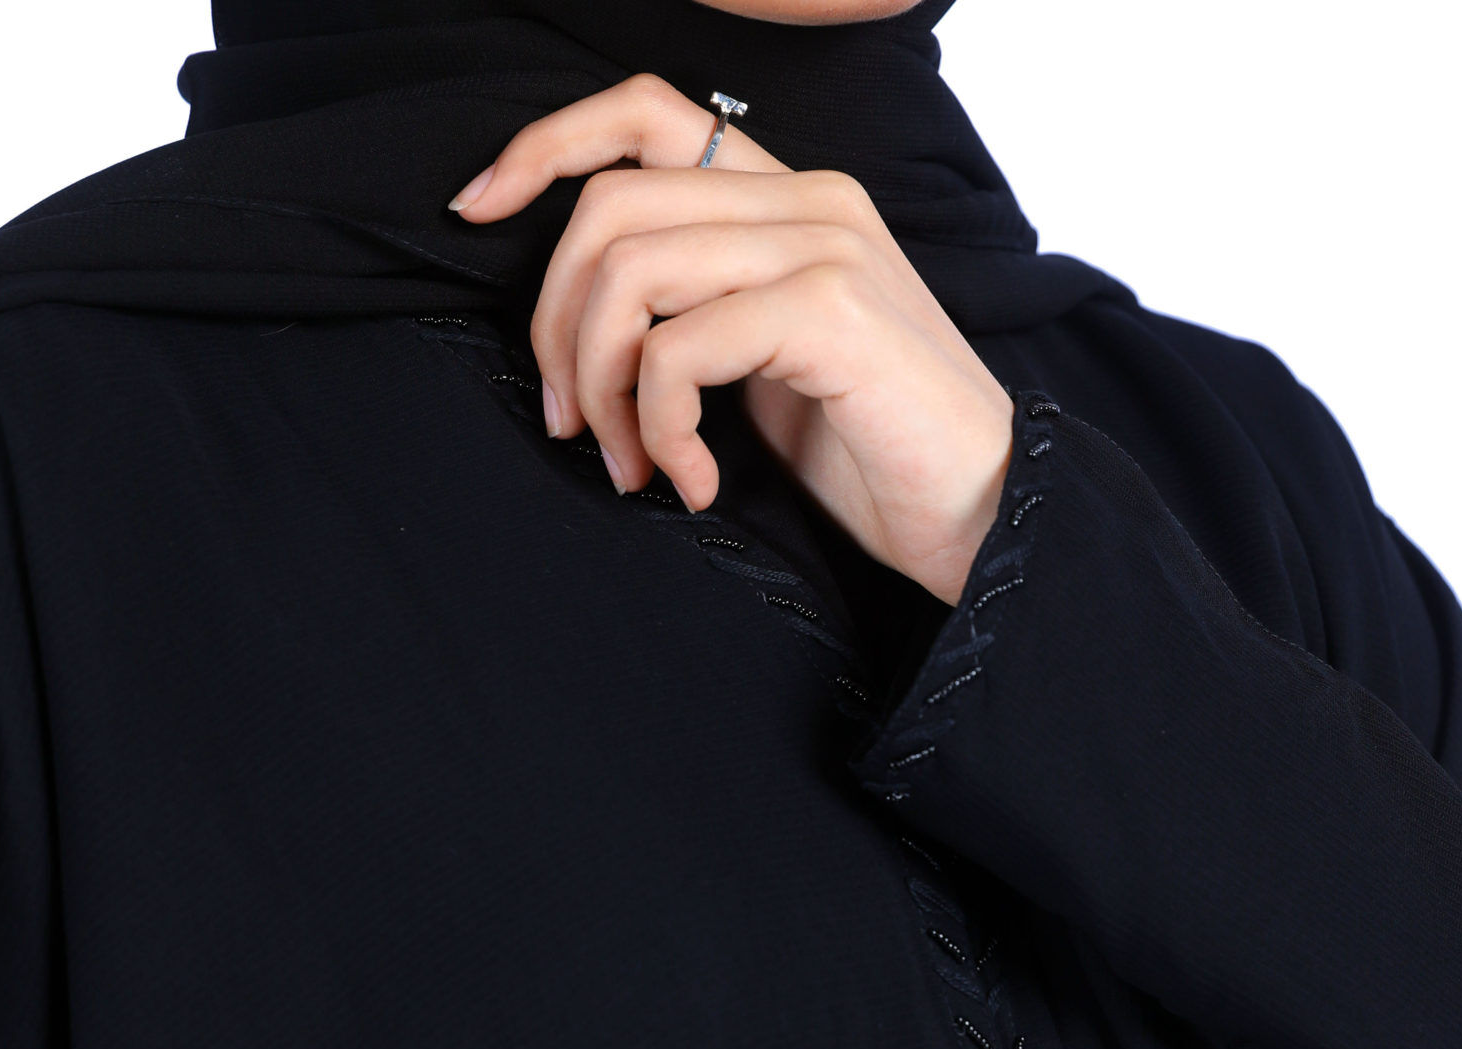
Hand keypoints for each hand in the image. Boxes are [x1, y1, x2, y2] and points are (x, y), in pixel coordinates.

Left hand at [451, 74, 1015, 602]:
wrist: (987, 519)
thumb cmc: (877, 456)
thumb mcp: (769, 363)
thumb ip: (700, 307)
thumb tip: (582, 317)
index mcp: (793, 196)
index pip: (641, 115)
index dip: (542, 147)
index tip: (475, 211)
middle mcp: (810, 197)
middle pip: (608, 209)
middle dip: (557, 326)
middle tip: (574, 426)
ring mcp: (823, 245)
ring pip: (629, 273)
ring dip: (602, 385)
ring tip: (633, 465)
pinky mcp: (828, 311)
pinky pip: (678, 347)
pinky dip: (662, 429)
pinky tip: (695, 486)